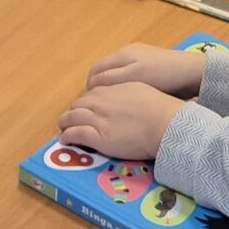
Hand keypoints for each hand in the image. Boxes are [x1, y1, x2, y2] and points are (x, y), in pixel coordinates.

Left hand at [59, 79, 188, 161]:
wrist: (164, 123)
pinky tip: (65, 139)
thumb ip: (127, 93)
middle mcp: (102, 102)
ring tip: (63, 128)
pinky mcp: (98, 136)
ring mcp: (98, 119)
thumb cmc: (160, 108)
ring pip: (73, 117)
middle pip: (79, 104)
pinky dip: (67, 135)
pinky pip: (75, 133)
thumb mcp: (141, 90)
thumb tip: (124, 97)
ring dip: (65, 122)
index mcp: (113, 90)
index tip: (86, 109)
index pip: (92, 94)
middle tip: (71, 119)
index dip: (86, 102)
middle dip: (73, 111)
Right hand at [86, 42, 209, 97]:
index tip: (90, 104)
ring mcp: (140, 57)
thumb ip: (111, 78)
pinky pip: (129, 74)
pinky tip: (131, 97)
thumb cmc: (163, 75)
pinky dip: (124, 85)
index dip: (90, 87)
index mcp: (123, 55)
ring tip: (114, 104)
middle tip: (100, 106)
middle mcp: (128, 52)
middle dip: (98, 87)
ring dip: (111, 87)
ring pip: (116, 73)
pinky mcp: (150, 64)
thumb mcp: (134, 77)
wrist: (192, 72)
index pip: (96, 70)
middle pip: (104, 70)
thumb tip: (92, 84)